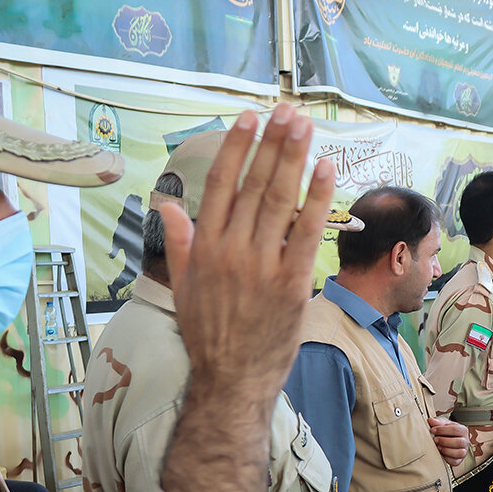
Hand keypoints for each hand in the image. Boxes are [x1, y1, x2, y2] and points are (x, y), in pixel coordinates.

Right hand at [163, 104, 334, 402]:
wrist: (232, 380)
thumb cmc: (209, 336)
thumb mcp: (182, 287)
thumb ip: (179, 242)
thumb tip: (167, 203)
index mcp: (203, 248)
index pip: (219, 184)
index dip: (235, 147)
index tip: (247, 118)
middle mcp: (230, 250)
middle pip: (253, 183)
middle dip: (271, 142)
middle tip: (286, 111)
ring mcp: (262, 266)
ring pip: (279, 200)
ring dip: (294, 158)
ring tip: (305, 126)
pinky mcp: (291, 283)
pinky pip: (307, 231)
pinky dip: (317, 198)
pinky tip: (325, 170)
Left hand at [428, 417, 468, 466]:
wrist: (449, 438)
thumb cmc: (447, 431)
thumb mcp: (443, 423)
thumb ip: (438, 421)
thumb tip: (431, 421)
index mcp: (463, 430)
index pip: (455, 430)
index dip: (442, 430)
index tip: (433, 430)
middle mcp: (466, 441)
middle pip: (459, 442)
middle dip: (444, 441)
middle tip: (435, 439)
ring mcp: (464, 451)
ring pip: (460, 453)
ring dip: (447, 450)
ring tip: (438, 447)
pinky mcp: (459, 460)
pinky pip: (455, 462)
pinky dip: (447, 459)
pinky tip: (441, 454)